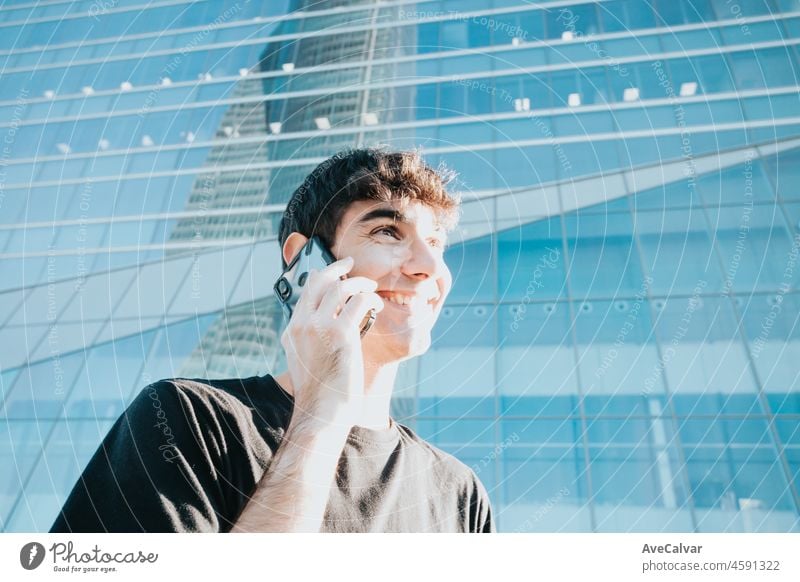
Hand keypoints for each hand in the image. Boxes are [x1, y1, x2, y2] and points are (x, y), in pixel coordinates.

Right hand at [280, 256, 384, 427]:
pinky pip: (359, 302)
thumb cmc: (321, 393)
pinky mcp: (340, 334)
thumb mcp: (306, 363)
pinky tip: (377, 303)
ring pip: (341, 287)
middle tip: (350, 262)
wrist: (323, 412)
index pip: (305, 293)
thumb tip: (325, 323)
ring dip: (359, 283)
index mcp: (292, 332)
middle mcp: (302, 325)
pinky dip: (371, 298)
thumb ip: (311, 341)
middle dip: (336, 268)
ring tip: (370, 287)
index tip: (335, 272)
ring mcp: (319, 327)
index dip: (322, 277)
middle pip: (319, 281)